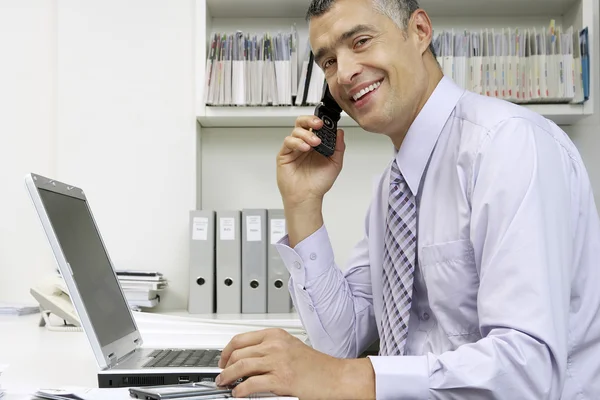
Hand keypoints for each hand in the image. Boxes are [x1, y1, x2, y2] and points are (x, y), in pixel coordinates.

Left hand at [216, 328, 345, 398]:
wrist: (335, 376)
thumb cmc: (317, 365)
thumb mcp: (290, 347)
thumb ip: (269, 348)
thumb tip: (248, 357)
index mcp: (276, 335)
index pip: (240, 339)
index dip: (226, 351)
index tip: (223, 359)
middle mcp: (275, 345)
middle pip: (237, 353)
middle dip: (224, 366)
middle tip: (221, 375)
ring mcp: (277, 361)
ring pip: (240, 367)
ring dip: (227, 377)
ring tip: (224, 384)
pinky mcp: (280, 380)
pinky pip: (251, 384)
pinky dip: (240, 391)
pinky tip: (238, 394)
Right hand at [276, 116, 345, 207]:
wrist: (307, 197)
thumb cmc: (318, 184)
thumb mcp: (335, 164)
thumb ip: (338, 147)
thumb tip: (340, 132)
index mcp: (316, 144)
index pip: (315, 126)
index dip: (320, 121)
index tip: (326, 123)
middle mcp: (305, 144)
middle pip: (302, 123)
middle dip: (310, 120)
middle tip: (318, 124)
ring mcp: (294, 148)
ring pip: (296, 131)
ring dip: (306, 134)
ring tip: (314, 143)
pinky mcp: (285, 154)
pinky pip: (288, 142)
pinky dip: (297, 142)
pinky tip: (304, 148)